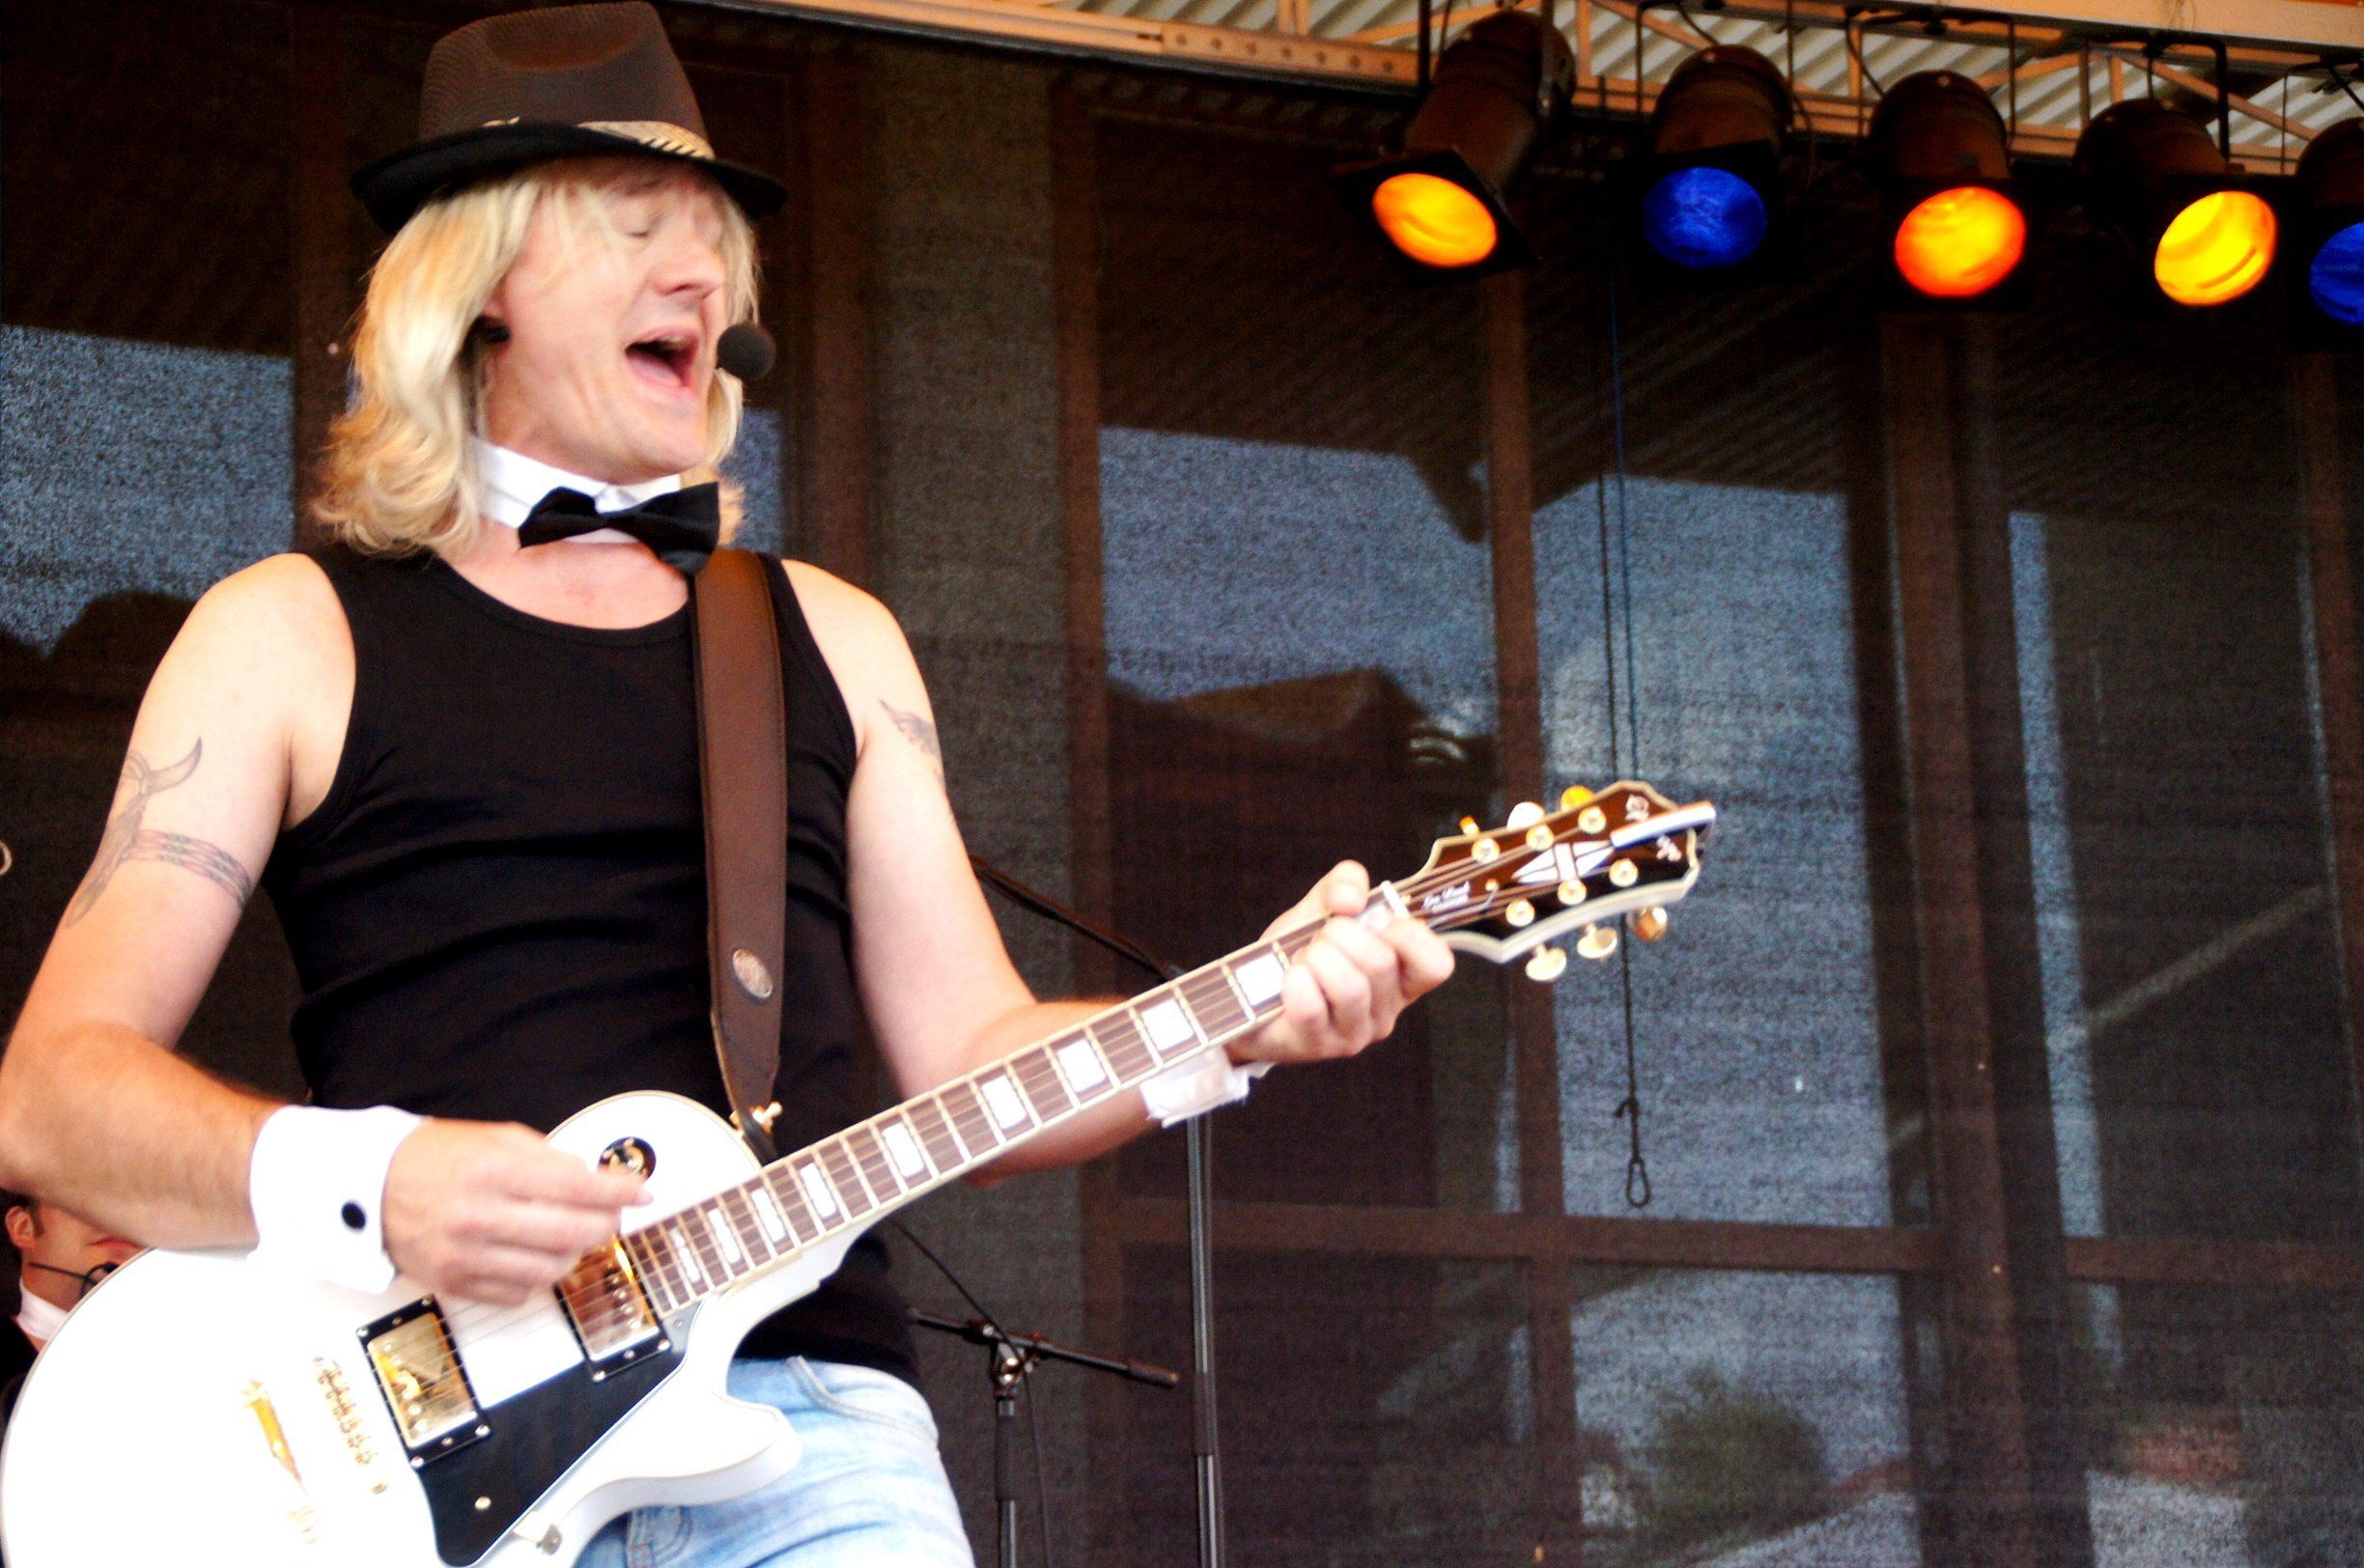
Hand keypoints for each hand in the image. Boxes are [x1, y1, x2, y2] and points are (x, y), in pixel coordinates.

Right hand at [382, 1120, 646, 1305]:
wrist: (367, 1190)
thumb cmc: (436, 1158)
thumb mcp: (494, 1138)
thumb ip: (547, 1158)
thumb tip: (596, 1179)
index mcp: (493, 1170)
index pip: (575, 1185)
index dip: (619, 1190)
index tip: (643, 1191)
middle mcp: (479, 1215)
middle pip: (571, 1232)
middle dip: (607, 1225)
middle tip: (615, 1218)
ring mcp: (465, 1255)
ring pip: (550, 1269)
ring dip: (576, 1253)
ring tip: (575, 1236)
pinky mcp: (454, 1284)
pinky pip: (518, 1293)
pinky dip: (539, 1276)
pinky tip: (538, 1256)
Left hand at [1229, 861, 1454, 1066]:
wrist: (1250, 993)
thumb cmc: (1299, 951)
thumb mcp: (1324, 908)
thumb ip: (1344, 884)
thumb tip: (1351, 898)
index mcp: (1401, 976)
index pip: (1437, 963)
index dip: (1408, 934)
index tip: (1374, 919)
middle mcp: (1387, 1010)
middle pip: (1382, 964)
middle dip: (1341, 935)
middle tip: (1320, 938)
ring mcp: (1355, 1033)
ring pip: (1350, 987)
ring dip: (1317, 958)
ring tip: (1303, 959)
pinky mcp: (1320, 1045)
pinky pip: (1312, 1008)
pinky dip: (1295, 982)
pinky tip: (1290, 979)